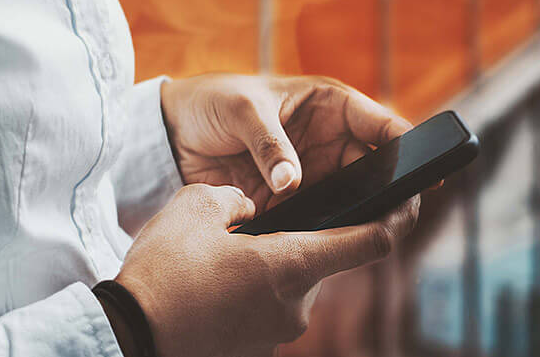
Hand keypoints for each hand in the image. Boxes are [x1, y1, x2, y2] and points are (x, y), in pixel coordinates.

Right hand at [114, 182, 419, 356]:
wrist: (130, 334)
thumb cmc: (165, 269)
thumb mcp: (198, 205)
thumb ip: (239, 197)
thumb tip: (251, 209)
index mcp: (293, 265)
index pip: (371, 241)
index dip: (397, 217)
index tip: (408, 200)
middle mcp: (297, 305)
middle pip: (321, 259)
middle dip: (298, 236)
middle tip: (256, 221)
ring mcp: (277, 333)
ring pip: (289, 283)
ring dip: (269, 263)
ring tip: (219, 252)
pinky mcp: (255, 348)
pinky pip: (266, 307)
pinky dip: (251, 289)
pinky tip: (211, 281)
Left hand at [159, 73, 412, 215]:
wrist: (172, 134)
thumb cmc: (212, 103)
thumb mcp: (241, 111)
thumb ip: (269, 145)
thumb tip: (292, 184)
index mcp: (328, 104)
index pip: (380, 124)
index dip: (407, 144)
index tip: (427, 167)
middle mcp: (330, 140)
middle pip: (378, 169)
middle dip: (393, 189)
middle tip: (402, 212)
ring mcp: (315, 174)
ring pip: (357, 199)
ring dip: (365, 214)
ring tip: (376, 233)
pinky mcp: (295, 203)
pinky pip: (324, 221)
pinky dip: (330, 232)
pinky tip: (333, 245)